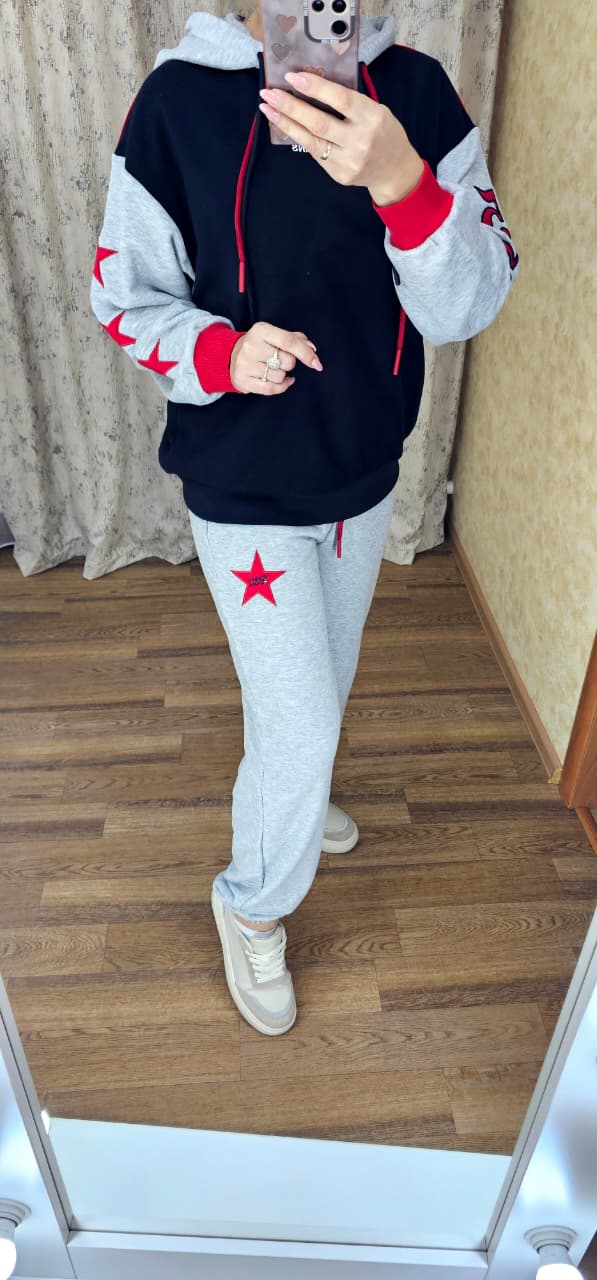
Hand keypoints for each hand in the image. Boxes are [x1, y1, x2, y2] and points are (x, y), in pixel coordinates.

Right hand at [229, 321, 323, 394]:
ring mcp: (245, 364)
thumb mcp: (274, 335)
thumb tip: (311, 348)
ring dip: (282, 375)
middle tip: (280, 360)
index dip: (306, 354)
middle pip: (286, 361)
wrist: (230, 355)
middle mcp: (251, 346)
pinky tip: (282, 381)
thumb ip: (295, 339)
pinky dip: (281, 386)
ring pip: (279, 376)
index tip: (317, 364)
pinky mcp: (242, 380)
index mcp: (261, 330)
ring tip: (273, 369)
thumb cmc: (259, 344)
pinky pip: (271, 389)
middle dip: (290, 363)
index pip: (289, 342)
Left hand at [258, 71, 424, 205]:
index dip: (315, 87)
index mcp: (372, 118)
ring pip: (310, 140)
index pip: (340, 99)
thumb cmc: (384, 133)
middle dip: (290, 106)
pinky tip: (285, 124)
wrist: (394, 170)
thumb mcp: (376, 110)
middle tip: (269, 93)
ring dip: (285, 122)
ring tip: (267, 108)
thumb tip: (313, 85)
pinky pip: (314, 152)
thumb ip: (350, 102)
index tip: (292, 76)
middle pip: (318, 122)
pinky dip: (297, 136)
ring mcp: (348, 161)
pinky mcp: (339, 174)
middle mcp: (360, 140)